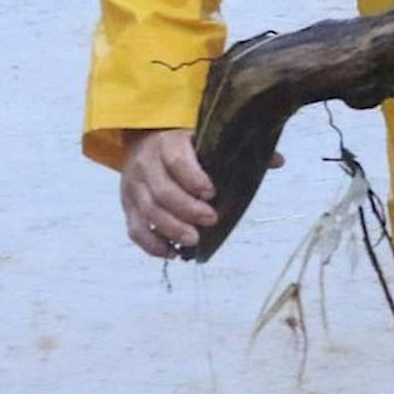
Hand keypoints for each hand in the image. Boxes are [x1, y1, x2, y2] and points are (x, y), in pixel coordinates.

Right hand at [120, 128, 216, 257]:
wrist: (144, 142)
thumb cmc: (182, 146)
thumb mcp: (199, 141)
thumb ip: (221, 157)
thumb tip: (266, 169)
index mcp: (167, 145)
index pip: (177, 162)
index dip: (194, 179)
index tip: (211, 192)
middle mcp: (145, 166)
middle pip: (162, 192)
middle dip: (188, 210)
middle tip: (211, 220)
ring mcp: (133, 188)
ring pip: (148, 212)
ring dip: (172, 230)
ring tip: (194, 240)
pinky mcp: (127, 206)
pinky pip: (135, 230)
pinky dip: (152, 245)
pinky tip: (171, 252)